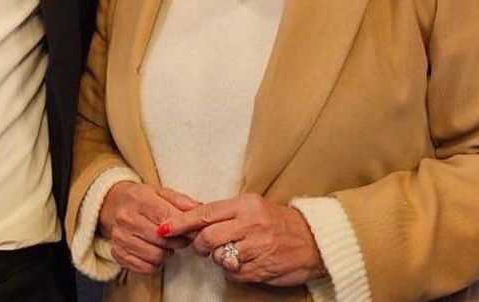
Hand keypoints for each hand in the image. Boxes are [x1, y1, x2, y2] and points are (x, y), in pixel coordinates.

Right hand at [98, 181, 198, 273]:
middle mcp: (125, 218)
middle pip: (162, 240)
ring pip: (156, 256)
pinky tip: (154, 250)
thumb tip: (201, 212)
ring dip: (167, 253)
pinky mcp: (117, 253)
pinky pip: (145, 267)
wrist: (114, 203)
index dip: (184, 228)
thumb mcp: (161, 193)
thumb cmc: (141, 199)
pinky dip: (155, 263)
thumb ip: (182, 202)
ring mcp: (119, 237)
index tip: (194, 231)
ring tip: (166, 243)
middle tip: (180, 237)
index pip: (167, 218)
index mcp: (138, 199)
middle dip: (178, 241)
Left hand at [159, 193, 324, 285]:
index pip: (204, 213)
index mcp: (245, 205)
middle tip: (202, 246)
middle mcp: (251, 224)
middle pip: (207, 237)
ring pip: (220, 257)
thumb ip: (224, 212)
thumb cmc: (277, 221)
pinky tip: (244, 262)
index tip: (164, 228)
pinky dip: (233, 270)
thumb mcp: (252, 207)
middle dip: (199, 245)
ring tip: (230, 252)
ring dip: (219, 258)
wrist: (314, 240)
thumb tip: (191, 218)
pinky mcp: (263, 268)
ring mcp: (258, 247)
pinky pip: (235, 273)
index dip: (181, 222)